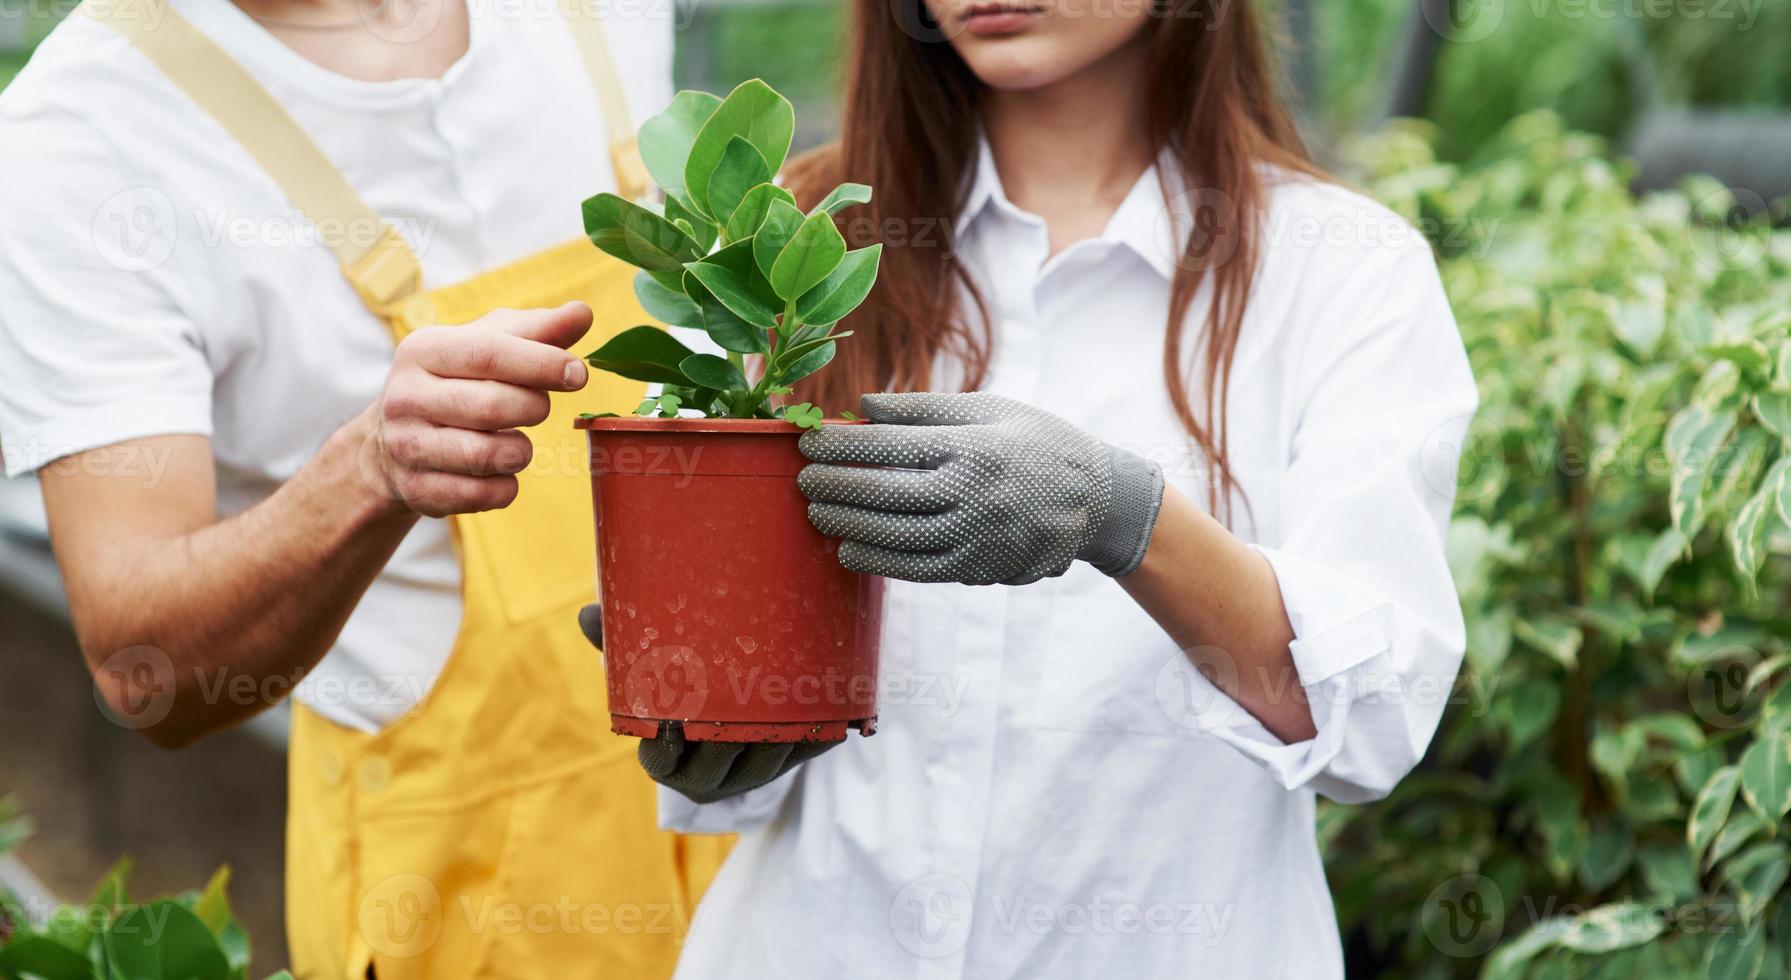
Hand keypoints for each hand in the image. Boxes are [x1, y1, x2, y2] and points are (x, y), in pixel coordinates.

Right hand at [368, 303, 592, 516]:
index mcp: (423, 350)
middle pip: (494, 406)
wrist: (390, 442)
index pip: (490, 354)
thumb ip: (537, 330)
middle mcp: (406, 396)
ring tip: (514, 440)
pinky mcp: (416, 490)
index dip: (542, 364)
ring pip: (490, 456)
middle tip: (537, 407)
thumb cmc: (455, 381)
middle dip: (534, 408)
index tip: (578, 373)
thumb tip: (583, 313)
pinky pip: (483, 495)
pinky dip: (506, 486)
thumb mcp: (486, 345)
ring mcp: (406, 446)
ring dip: (520, 450)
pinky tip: (498, 472)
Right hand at [578, 605, 838, 803]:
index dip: (666, 747)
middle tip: (737, 705)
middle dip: (727, 741)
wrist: (748, 695)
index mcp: (670, 758)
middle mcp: (712, 776)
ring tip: (784, 696)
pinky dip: (819, 726)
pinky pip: (811, 748)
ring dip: (776, 735)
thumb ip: (624, 644)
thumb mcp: (654, 664)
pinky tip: (827, 699)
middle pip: (718, 769)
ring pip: (768, 764)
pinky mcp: (797, 758)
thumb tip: (586, 614)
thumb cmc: (687, 680)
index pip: (660, 763)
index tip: (672, 721)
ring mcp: (755, 773)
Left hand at [797, 392, 1165, 584]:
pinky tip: (851, 551)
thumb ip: (924, 409)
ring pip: (897, 537)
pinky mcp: (981, 569)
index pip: (891, 447)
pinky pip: (919, 569)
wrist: (1096, 499)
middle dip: (835, 487)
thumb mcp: (990, 409)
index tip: (808, 442)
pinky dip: (879, 562)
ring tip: (816, 515)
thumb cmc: (1036, 441)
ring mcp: (978, 537)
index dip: (842, 446)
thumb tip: (863, 406)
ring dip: (849, 527)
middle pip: (886, 493)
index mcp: (974, 447)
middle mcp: (974, 495)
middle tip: (801, 481)